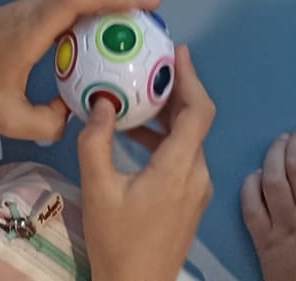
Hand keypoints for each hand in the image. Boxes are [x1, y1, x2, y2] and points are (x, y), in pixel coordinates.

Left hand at [0, 0, 161, 141]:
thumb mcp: (8, 117)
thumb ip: (47, 122)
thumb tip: (76, 115)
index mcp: (33, 28)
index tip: (148, 1)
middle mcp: (34, 10)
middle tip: (152, 7)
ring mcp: (27, 9)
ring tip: (133, 16)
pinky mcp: (22, 16)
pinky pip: (63, 5)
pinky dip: (88, 9)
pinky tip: (99, 32)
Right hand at [78, 43, 216, 280]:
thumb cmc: (116, 242)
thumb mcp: (97, 189)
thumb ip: (96, 142)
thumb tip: (101, 103)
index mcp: (179, 168)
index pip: (199, 111)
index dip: (192, 77)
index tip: (177, 52)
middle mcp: (197, 175)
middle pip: (196, 122)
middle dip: (177, 90)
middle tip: (153, 66)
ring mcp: (197, 191)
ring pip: (189, 141)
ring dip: (168, 117)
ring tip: (138, 96)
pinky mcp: (190, 202)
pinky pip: (184, 158)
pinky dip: (166, 140)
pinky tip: (137, 137)